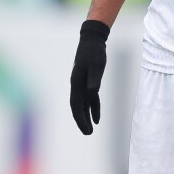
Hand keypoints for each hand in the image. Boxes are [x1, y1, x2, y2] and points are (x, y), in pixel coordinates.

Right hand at [70, 20, 108, 134]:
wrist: (92, 40)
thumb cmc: (94, 52)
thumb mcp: (96, 64)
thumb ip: (94, 78)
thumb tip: (92, 93)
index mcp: (76, 83)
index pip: (76, 105)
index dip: (80, 118)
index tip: (86, 129)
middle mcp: (77, 85)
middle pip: (78, 107)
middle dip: (82, 121)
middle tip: (88, 134)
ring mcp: (82, 84)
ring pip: (83, 104)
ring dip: (86, 117)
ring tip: (91, 129)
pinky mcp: (89, 81)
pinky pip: (90, 99)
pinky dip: (93, 108)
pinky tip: (97, 117)